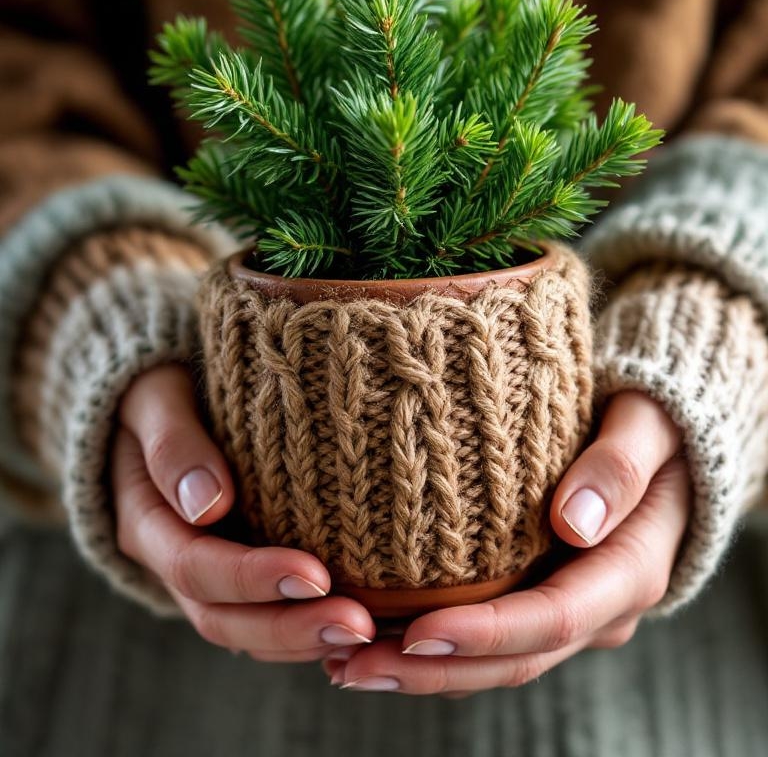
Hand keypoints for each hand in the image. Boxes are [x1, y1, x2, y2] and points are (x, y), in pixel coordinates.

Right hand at [111, 363, 375, 659]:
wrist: (160, 402)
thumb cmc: (162, 390)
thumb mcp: (155, 399)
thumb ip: (173, 444)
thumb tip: (208, 503)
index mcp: (147, 522)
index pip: (195, 566)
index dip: (252, 577)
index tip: (316, 574)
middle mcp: (173, 562)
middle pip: (223, 618)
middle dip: (290, 626)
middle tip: (357, 624)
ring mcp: (207, 575)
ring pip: (247, 632)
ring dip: (304, 639)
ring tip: (368, 631)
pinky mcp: (240, 574)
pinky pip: (268, 620)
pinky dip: (306, 632)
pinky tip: (361, 626)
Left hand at [322, 390, 691, 694]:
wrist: (663, 442)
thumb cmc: (651, 421)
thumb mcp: (649, 425)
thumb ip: (618, 466)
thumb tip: (575, 520)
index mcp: (629, 569)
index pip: (553, 618)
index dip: (485, 631)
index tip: (416, 632)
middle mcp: (599, 608)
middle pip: (514, 660)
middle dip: (432, 669)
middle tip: (352, 665)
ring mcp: (570, 610)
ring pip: (493, 661)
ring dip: (421, 670)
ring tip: (342, 664)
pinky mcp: (539, 598)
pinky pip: (486, 638)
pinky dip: (430, 646)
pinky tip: (372, 638)